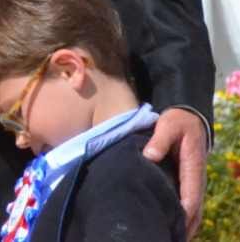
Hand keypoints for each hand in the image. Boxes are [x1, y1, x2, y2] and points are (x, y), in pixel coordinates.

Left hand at [143, 106, 207, 235]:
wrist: (189, 118)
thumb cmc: (178, 122)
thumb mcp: (168, 125)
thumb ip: (159, 140)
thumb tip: (150, 156)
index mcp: (192, 168)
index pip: (191, 196)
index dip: (184, 213)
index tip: (174, 226)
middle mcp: (196, 179)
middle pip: (194, 210)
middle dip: (185, 226)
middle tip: (169, 238)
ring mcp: (193, 182)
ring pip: (193, 210)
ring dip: (185, 225)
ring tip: (169, 237)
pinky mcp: (187, 181)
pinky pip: (188, 203)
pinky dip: (183, 217)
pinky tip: (171, 225)